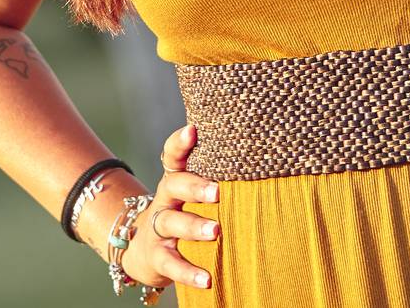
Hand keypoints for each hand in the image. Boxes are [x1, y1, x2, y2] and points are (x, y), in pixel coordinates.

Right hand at [120, 123, 221, 293]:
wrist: (144, 251)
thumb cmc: (184, 215)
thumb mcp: (192, 194)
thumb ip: (216, 179)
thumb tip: (265, 163)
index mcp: (176, 180)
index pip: (173, 156)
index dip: (180, 143)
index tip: (192, 131)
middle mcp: (165, 199)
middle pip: (174, 185)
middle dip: (195, 186)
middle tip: (217, 191)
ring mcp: (158, 227)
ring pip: (171, 222)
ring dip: (193, 226)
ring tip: (216, 231)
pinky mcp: (156, 256)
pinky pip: (171, 263)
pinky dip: (188, 272)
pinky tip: (207, 279)